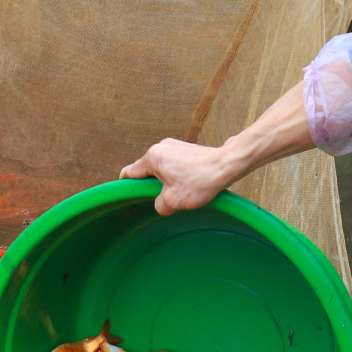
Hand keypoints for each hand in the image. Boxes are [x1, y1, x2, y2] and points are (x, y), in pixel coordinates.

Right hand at [120, 138, 238, 214]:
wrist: (227, 165)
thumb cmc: (200, 180)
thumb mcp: (173, 201)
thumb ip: (159, 205)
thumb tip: (161, 205)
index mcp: (153, 157)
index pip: (130, 172)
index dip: (126, 185)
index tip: (124, 194)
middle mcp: (162, 147)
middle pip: (148, 171)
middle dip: (153, 187)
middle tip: (162, 200)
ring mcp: (176, 146)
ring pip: (163, 169)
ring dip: (168, 182)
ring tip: (182, 193)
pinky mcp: (188, 149)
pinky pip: (176, 165)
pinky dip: (178, 177)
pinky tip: (191, 186)